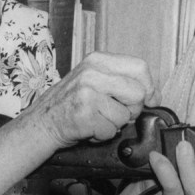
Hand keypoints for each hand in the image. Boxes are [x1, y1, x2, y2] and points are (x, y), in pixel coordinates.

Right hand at [22, 52, 157, 145]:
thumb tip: (153, 94)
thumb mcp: (94, 79)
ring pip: (126, 115)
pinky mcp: (84, 114)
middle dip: (132, 109)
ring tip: (97, 119)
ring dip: (114, 124)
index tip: (151, 99)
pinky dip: (103, 135)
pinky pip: (111, 130)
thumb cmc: (71, 103)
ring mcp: (87, 93)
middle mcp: (92, 73)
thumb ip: (121, 80)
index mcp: (98, 60)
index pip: (140, 67)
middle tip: (114, 112)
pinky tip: (89, 127)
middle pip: (138, 93)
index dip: (150, 87)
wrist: (42, 122)